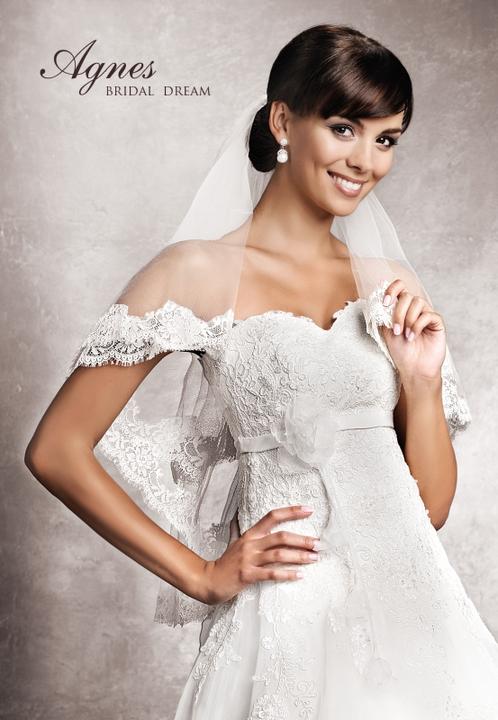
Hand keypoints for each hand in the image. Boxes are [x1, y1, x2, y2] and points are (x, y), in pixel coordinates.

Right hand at [200, 505, 320, 605]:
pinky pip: (271, 573)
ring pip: (279, 554)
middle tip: (318, 543)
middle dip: (302, 540)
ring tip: (314, 558)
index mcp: (250, 534)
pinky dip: (287, 574)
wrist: (208, 580)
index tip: (308, 510)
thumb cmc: (224, 562)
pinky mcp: (248, 575)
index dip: (291, 511)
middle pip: (280, 536)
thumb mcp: (233, 542)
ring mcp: (249, 559)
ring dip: (299, 556)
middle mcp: (251, 544)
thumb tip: (238, 515)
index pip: (272, 517)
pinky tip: (300, 575)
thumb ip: (239, 529)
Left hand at [381, 279, 446, 380]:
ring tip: (405, 335)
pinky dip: (417, 325)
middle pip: (407, 296)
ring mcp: (426, 314)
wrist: (413, 369)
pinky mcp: (437, 323)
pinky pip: (428, 315)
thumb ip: (385, 315)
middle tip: (396, 330)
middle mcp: (415, 309)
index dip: (392, 290)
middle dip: (398, 312)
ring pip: (418, 302)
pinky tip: (413, 336)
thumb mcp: (387, 331)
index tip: (385, 303)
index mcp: (402, 308)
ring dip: (408, 319)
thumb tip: (380, 300)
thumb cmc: (401, 351)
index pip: (400, 287)